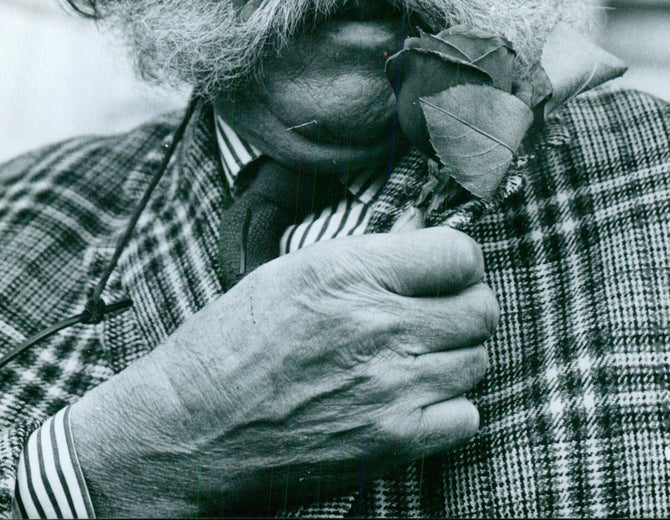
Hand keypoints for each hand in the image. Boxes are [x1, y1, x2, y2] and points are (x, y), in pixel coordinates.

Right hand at [70, 227, 498, 517]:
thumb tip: (424, 229)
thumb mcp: (289, 272)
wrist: (189, 429)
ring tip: (415, 355)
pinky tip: (411, 398)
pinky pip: (466, 414)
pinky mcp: (393, 442)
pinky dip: (448, 407)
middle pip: (480, 306)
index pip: (458, 252)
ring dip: (454, 355)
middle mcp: (376, 323)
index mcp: (346, 270)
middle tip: (434, 313)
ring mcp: (390, 386)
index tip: (442, 270)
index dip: (457, 260)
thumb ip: (365, 254)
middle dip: (463, 305)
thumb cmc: (230, 342)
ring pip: (477, 358)